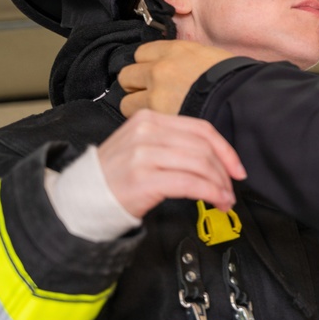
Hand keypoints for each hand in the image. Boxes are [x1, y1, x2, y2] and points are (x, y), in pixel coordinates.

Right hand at [97, 109, 245, 217]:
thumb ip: (174, 144)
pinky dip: (209, 193)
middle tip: (231, 188)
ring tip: (225, 199)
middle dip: (224, 171)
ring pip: (199, 164)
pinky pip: (189, 183)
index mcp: (149, 119)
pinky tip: (215, 201)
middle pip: (203, 147)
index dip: (225, 149)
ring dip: (219, 184)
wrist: (81, 199)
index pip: (200, 129)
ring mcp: (143, 154)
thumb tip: (215, 157)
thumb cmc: (116, 177)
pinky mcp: (143, 178)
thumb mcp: (143, 147)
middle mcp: (146, 131)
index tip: (237, 167)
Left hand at [118, 40, 234, 116]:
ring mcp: (156, 92)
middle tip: (149, 95)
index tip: (153, 74)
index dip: (146, 65)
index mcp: (176, 50)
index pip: (141, 53)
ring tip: (155, 114)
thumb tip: (182, 69)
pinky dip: (147, 122)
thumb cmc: (235, 80)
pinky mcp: (157, 114)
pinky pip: (137, 119)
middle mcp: (161, 68)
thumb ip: (188, 60)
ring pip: (125, 101)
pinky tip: (160, 124)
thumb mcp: (211, 57)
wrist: (243, 100)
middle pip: (127, 75)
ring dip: (137, 107)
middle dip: (135, 86)